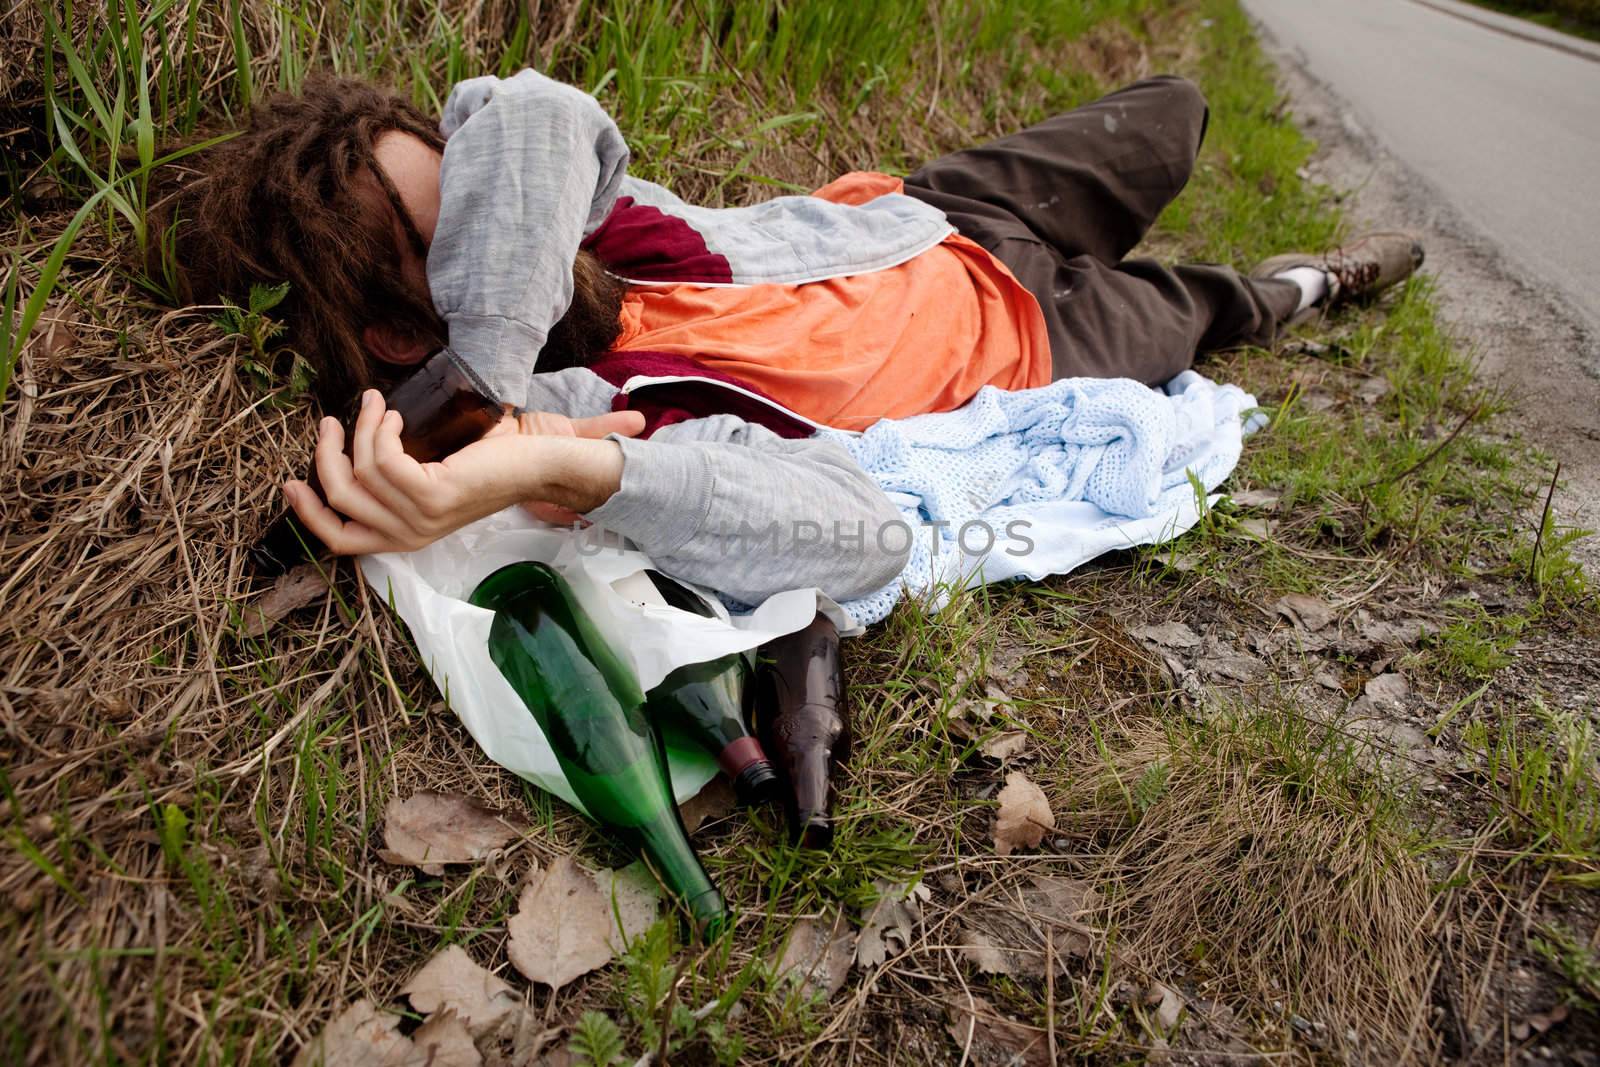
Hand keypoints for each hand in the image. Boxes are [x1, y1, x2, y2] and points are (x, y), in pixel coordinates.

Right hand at [284, 390, 643, 554]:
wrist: (538, 463)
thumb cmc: (488, 462)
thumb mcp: (432, 475)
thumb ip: (395, 475)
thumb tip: (355, 441)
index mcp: (404, 536)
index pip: (340, 540)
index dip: (309, 513)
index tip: (291, 481)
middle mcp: (409, 535)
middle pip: (339, 501)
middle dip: (325, 456)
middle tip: (330, 421)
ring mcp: (422, 518)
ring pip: (360, 472)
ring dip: (359, 429)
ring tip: (373, 405)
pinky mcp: (434, 495)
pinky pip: (382, 461)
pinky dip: (378, 432)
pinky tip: (390, 415)